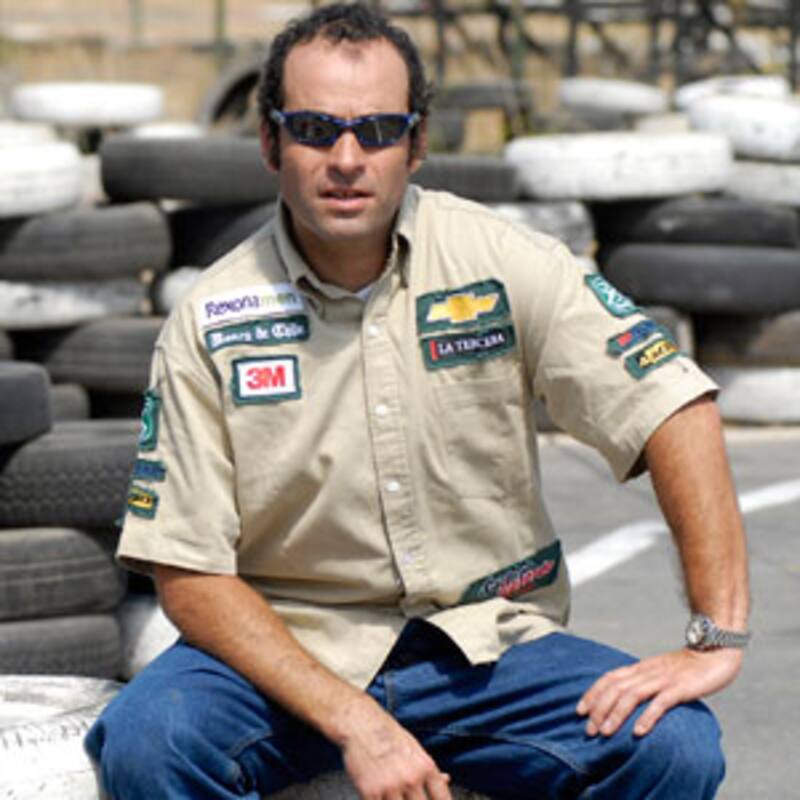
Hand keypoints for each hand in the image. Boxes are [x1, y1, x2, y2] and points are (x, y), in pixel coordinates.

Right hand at [339, 697, 451, 799]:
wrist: (360, 724)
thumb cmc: (387, 734)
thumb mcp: (414, 748)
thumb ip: (428, 769)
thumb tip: (446, 780)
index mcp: (425, 767)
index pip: (443, 798)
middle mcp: (411, 778)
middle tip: (410, 798)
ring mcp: (391, 787)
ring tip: (394, 797)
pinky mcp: (370, 792)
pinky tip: (380, 798)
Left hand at [576, 647, 742, 737]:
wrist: (715, 650)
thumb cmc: (687, 666)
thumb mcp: (659, 672)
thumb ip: (644, 682)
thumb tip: (626, 699)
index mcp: (640, 668)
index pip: (609, 678)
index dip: (592, 694)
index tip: (579, 710)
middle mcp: (647, 672)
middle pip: (615, 688)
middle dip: (599, 709)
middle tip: (588, 730)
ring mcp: (663, 679)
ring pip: (632, 695)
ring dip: (616, 714)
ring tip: (605, 732)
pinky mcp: (680, 688)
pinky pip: (661, 702)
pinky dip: (647, 716)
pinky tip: (638, 731)